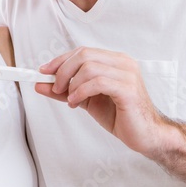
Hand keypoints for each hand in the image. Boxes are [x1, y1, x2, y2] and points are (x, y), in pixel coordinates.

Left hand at [37, 48, 166, 156]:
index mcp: (115, 61)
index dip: (60, 60)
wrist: (145, 135)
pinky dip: (81, 91)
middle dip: (63, 71)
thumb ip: (66, 91)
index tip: (43, 72)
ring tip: (71, 100)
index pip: (83, 52)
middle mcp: (123, 63)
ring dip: (72, 84)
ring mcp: (128, 74)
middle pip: (84, 55)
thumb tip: (40, 84)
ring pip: (89, 68)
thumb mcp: (87, 101)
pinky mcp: (128, 89)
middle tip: (55, 88)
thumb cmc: (121, 116)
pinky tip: (76, 102)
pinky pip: (98, 82)